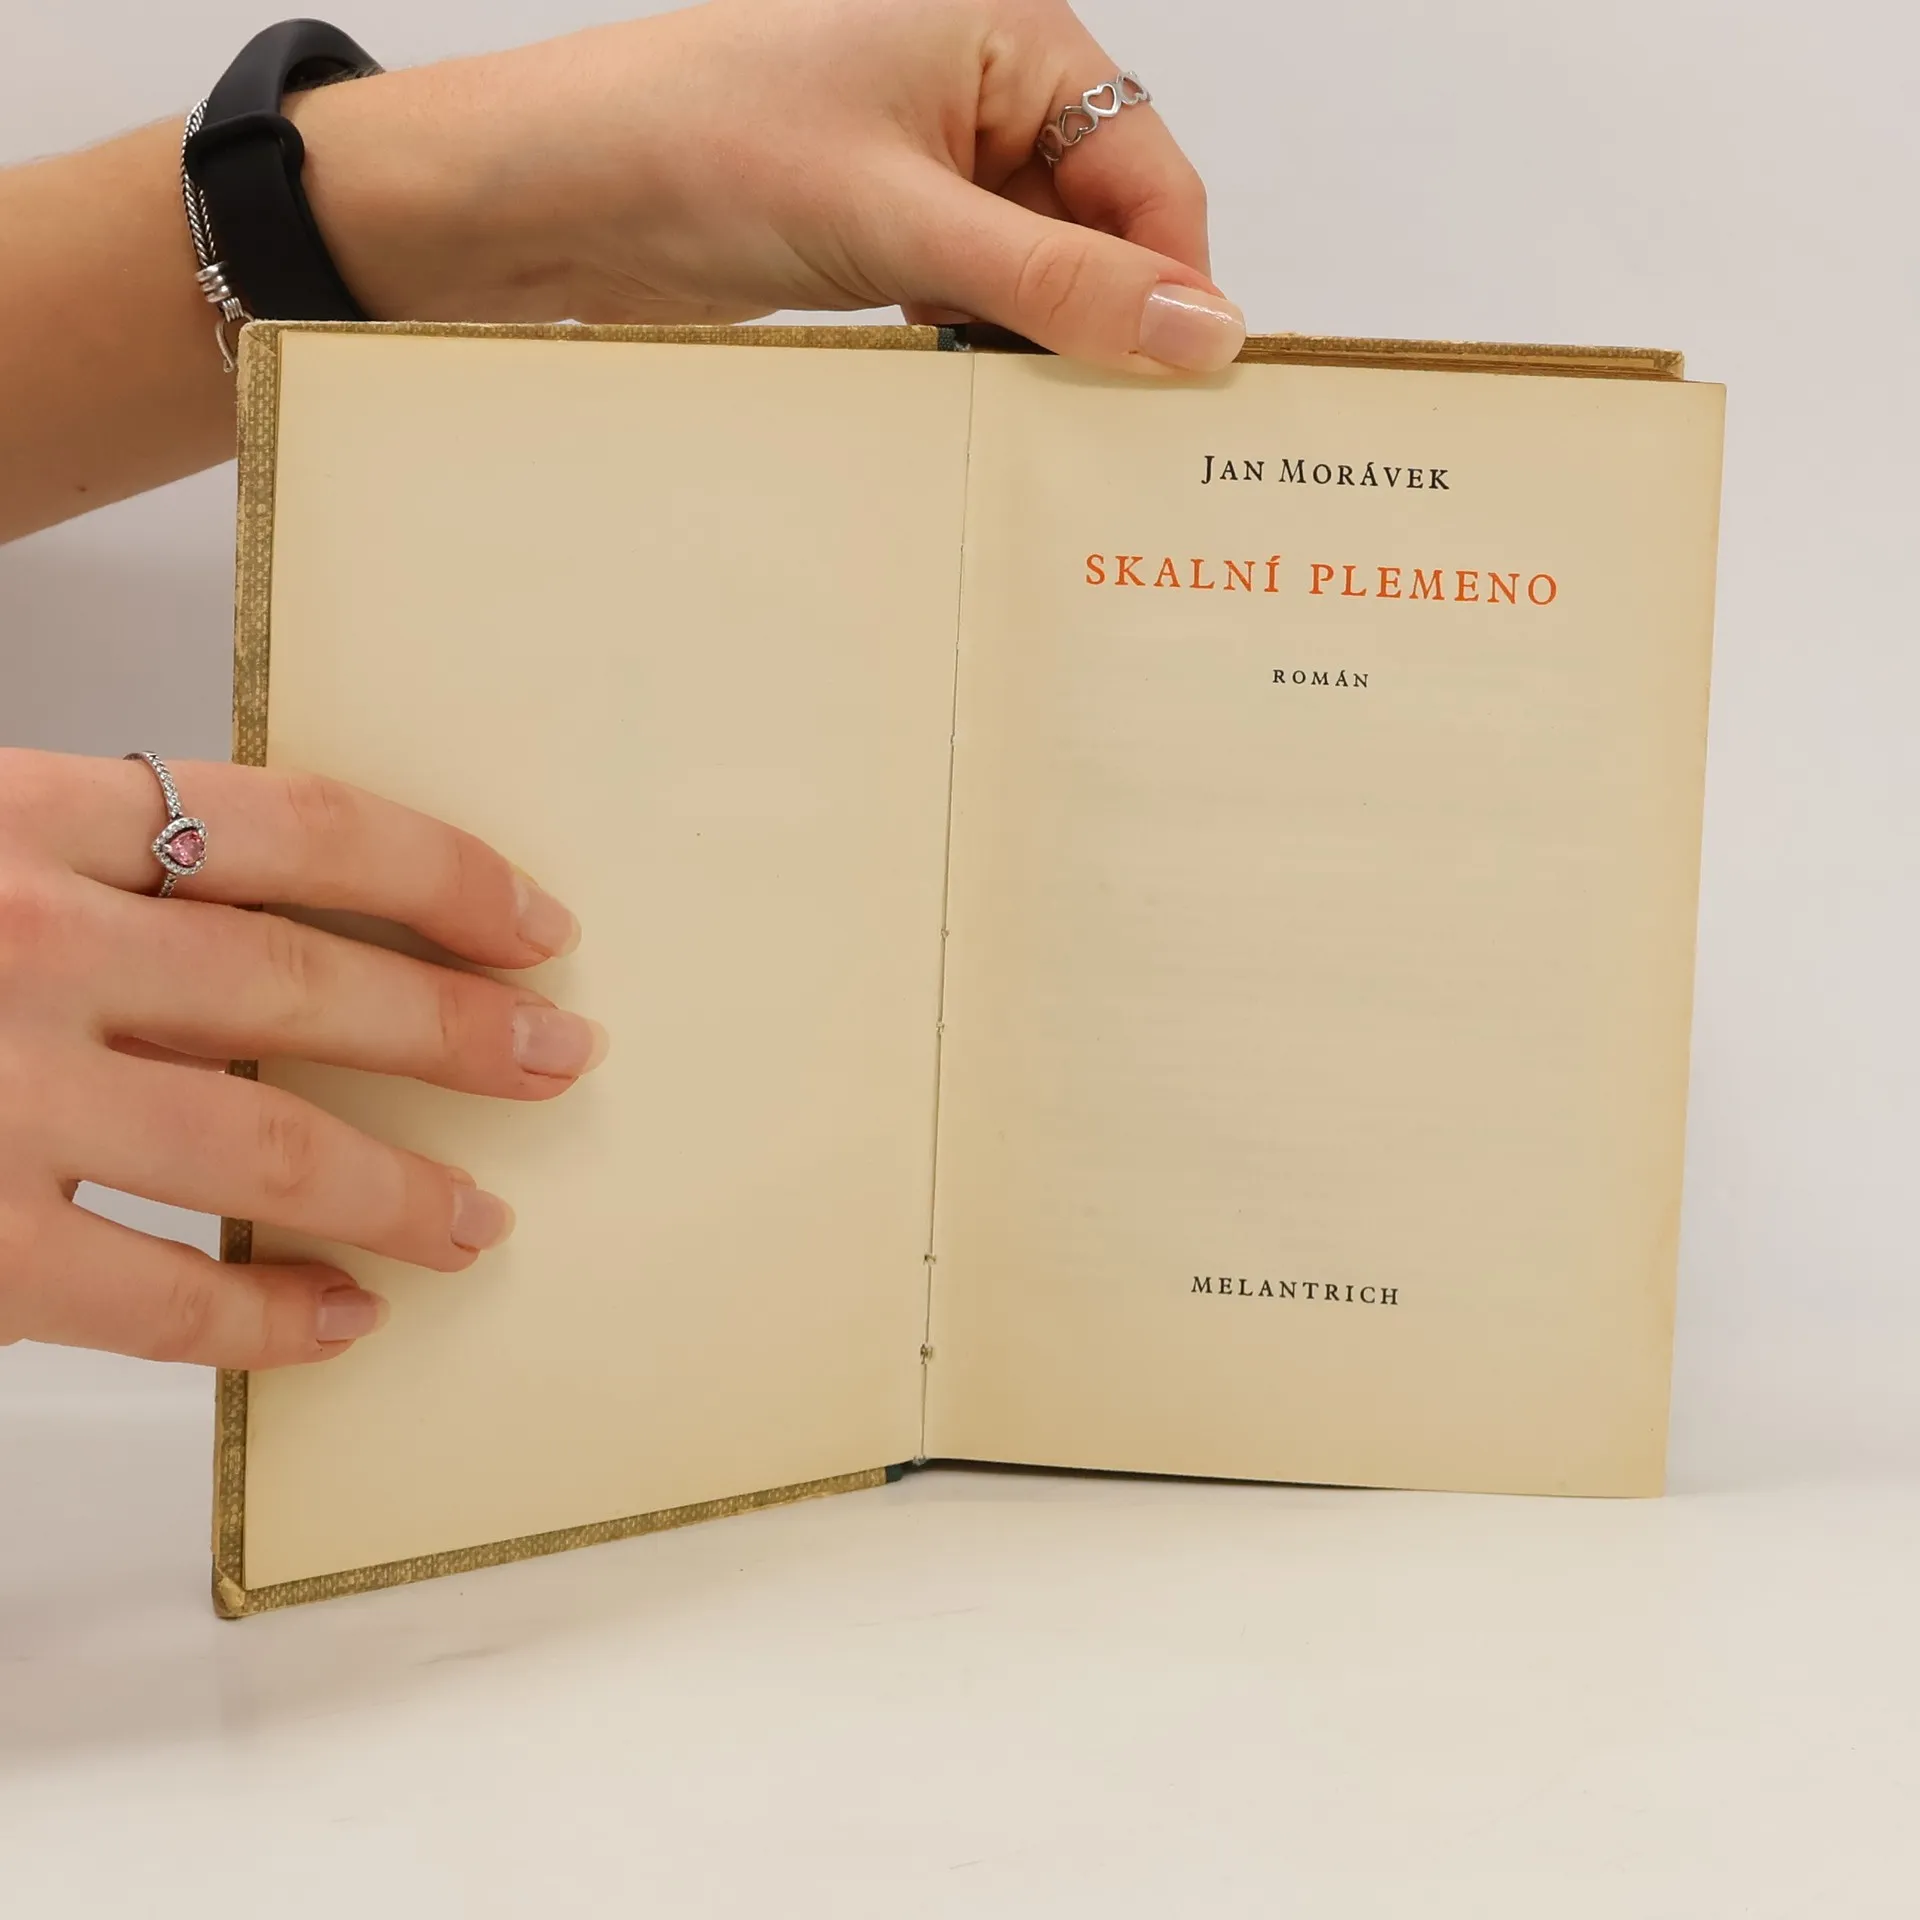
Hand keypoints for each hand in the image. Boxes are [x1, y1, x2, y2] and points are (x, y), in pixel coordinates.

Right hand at [0, 751, 605, 1367]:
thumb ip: (97, 881)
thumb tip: (264, 937)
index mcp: (28, 821)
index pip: (300, 829)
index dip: (445, 880)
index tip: (535, 929)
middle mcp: (31, 945)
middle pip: (307, 986)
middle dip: (460, 1034)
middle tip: (559, 1061)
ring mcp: (0, 1096)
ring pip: (267, 1147)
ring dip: (398, 1193)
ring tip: (477, 1222)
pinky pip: (163, 1298)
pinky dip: (269, 1317)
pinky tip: (339, 1315)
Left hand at [291, 0, 1244, 374]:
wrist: (543, 194)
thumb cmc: (697, 147)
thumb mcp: (901, 220)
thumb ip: (1057, 281)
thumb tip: (1201, 332)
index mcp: (1006, 36)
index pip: (1148, 170)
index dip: (1174, 278)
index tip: (1186, 386)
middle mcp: (978, 93)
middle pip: (1100, 226)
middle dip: (1105, 319)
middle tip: (1111, 427)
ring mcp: (928, 166)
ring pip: (1036, 273)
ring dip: (1038, 343)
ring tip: (1033, 418)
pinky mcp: (880, 230)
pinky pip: (972, 298)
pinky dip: (979, 348)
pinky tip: (967, 393)